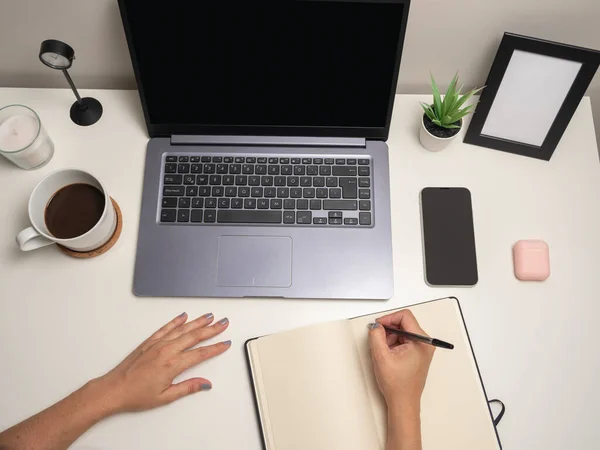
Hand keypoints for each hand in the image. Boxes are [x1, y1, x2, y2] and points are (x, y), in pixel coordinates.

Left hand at [94, 312, 230, 412]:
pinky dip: (175, 321)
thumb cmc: (135, 395)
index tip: (225, 343)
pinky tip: (183, 317)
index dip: (215, 348)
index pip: (200, 354)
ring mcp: (157, 344)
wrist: (113, 389)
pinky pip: (166, 328)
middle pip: (195, 336)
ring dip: (197, 322)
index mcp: (173, 365)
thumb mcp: (165, 397)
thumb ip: (188, 388)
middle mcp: (166, 350)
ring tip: (209, 316)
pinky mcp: (149, 342)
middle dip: (212, 329)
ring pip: (182, 329)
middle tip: (224, 323)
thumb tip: (205, 384)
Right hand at [368, 310, 434, 411]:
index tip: (378, 326)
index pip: (405, 316)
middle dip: (389, 329)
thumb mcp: (381, 356)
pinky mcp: (418, 354)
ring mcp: (422, 349)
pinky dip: (394, 344)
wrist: (403, 402)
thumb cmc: (398, 385)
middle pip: (404, 323)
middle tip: (379, 340)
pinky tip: (389, 355)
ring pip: (403, 332)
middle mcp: (425, 343)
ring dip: (390, 338)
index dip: (389, 318)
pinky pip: (404, 340)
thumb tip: (375, 326)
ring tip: (384, 352)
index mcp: (421, 341)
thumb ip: (376, 336)